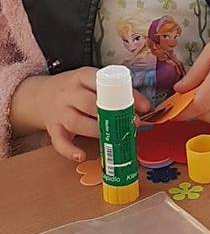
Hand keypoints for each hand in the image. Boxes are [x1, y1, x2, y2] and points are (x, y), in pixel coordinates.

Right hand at [10, 68, 150, 161]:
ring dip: (97, 131)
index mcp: (82, 77)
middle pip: (89, 103)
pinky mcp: (52, 129)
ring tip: (113, 138)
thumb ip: (112, 91)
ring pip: (77, 122)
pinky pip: (59, 141)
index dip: (126, 95)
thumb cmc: (74, 90)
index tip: (145, 107)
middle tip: (132, 123)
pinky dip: (69, 150)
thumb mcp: (90, 82)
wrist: (38, 96)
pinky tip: (81, 156)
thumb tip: (143, 107)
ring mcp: (59, 112)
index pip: (104, 83)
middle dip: (112, 114)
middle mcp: (69, 94)